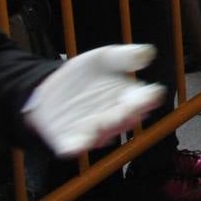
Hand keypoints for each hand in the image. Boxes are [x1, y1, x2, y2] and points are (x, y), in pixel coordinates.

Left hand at [23, 44, 165, 157]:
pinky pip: (75, 146)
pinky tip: (76, 145)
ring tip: (103, 122)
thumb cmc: (85, 73)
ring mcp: (93, 130)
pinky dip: (77, 147)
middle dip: (127, 117)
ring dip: (104, 131)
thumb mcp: (105, 58)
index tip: (150, 96)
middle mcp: (115, 116)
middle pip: (126, 120)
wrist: (50, 86)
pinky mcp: (71, 139)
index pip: (145, 99)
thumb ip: (124, 56)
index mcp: (128, 96)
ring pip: (104, 135)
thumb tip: (147, 53)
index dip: (149, 99)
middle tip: (126, 112)